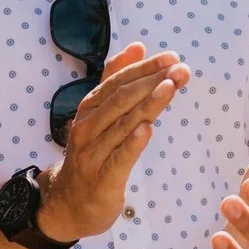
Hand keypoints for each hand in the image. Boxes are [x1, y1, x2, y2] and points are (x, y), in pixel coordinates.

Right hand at [37, 43, 189, 241]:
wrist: (68, 203)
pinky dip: (132, 143)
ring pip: (122, 125)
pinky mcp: (102, 179)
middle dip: (152, 81)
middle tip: (181, 70)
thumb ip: (115, 79)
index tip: (172, 58)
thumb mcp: (100, 113)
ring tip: (171, 87)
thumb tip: (137, 46)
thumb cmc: (92, 152)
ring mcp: (92, 154)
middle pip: (121, 99)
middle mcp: (87, 127)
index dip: (145, 68)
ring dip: (148, 104)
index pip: (118, 82)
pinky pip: (118, 159)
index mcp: (90, 109)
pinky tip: (148, 129)